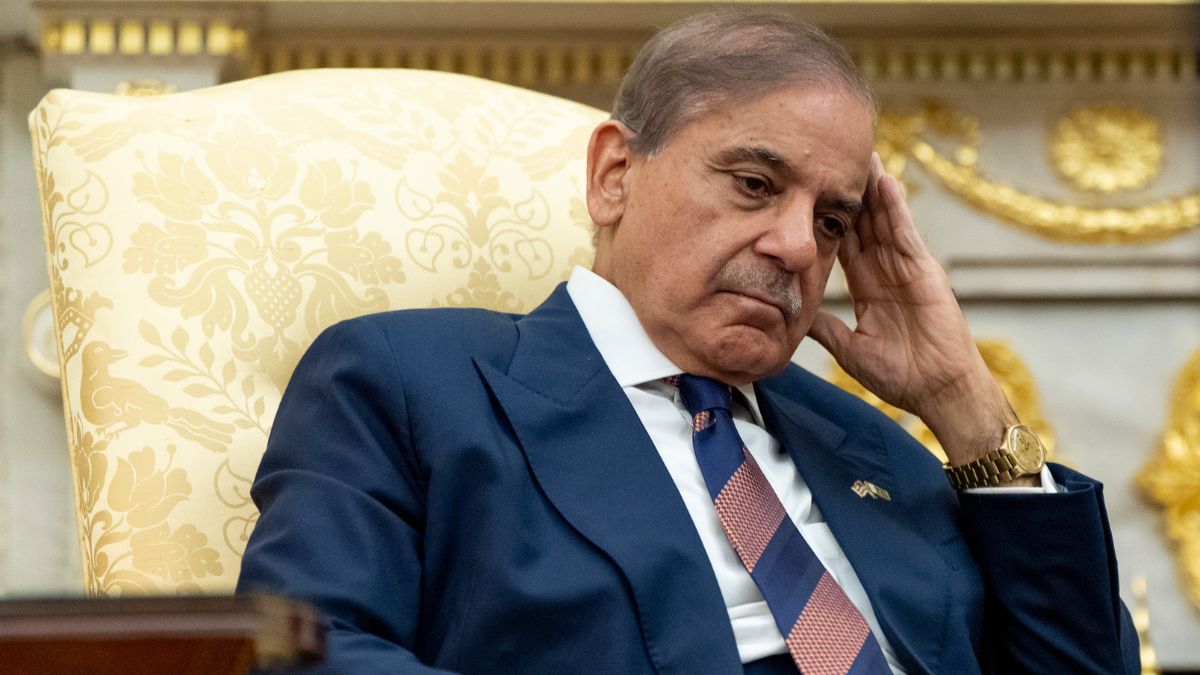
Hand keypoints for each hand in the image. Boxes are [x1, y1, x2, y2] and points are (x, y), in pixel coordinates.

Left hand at [808, 154, 1019, 466]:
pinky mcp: (926, 271)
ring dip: (873, 189)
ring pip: (885, 220)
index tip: (812, 192)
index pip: (845, 244)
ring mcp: (908, 268)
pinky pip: (906, 234)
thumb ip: (825, 327)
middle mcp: (888, 271)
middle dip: (851, 192)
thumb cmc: (900, 376)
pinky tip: (885, 183)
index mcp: (869, 287)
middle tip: (833, 158)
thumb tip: (793, 315)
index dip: (831, 218)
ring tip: (860, 155)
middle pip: (865, 223)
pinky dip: (896, 209)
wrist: (936, 391)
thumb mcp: (849, 347)